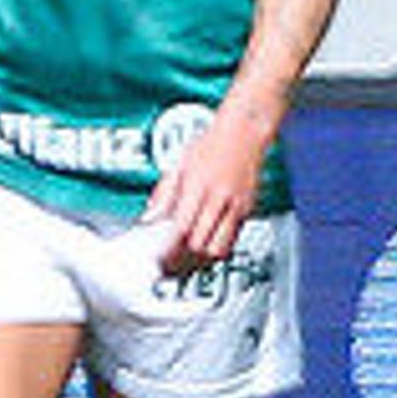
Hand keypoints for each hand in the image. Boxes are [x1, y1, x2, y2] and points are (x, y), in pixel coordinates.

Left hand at [146, 110, 266, 276]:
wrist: (244, 132)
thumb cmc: (212, 144)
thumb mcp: (179, 164)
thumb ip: (163, 194)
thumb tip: (149, 218)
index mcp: (198, 186)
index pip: (181, 228)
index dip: (169, 249)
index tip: (158, 258)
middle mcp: (219, 198)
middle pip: (199, 244)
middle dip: (182, 260)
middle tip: (169, 265)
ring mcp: (236, 206)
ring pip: (219, 248)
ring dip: (201, 260)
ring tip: (187, 262)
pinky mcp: (247, 211)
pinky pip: (232, 241)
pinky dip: (217, 250)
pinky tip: (205, 249)